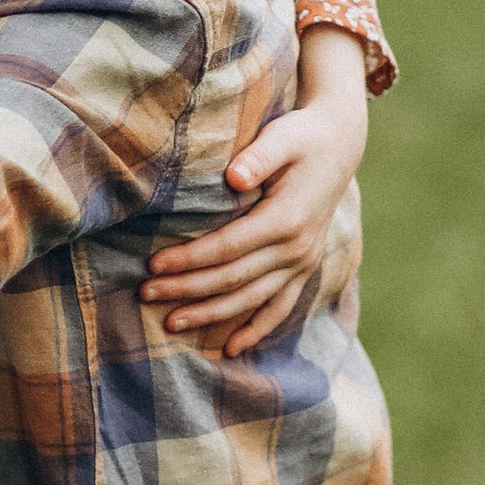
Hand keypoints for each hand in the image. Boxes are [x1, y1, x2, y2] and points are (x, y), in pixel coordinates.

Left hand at [141, 24, 368, 355]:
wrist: (339, 145)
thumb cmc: (301, 136)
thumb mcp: (282, 136)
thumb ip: (259, 155)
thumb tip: (234, 176)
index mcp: (287, 219)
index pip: (228, 248)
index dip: (190, 260)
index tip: (153, 266)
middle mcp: (298, 248)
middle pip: (234, 279)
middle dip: (188, 290)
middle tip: (146, 295)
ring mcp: (303, 262)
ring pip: (252, 300)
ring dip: (211, 315)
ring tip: (171, 324)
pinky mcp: (305, 268)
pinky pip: (280, 307)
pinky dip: (256, 329)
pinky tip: (230, 348)